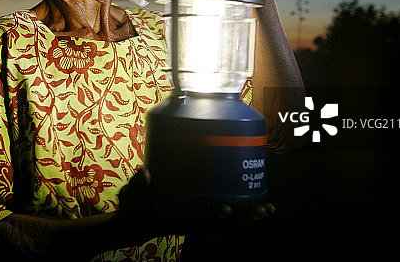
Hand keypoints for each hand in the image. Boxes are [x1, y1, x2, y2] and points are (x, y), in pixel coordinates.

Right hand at [115, 168, 273, 237]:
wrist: (136, 224)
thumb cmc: (134, 207)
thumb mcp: (131, 195)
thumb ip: (137, 184)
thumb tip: (144, 173)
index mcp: (176, 218)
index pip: (198, 219)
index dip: (214, 216)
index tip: (228, 208)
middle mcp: (191, 224)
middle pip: (223, 226)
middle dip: (244, 219)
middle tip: (264, 208)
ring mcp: (197, 224)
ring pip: (228, 227)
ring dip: (249, 220)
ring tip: (269, 209)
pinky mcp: (201, 222)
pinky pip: (225, 224)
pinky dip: (242, 219)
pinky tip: (255, 211)